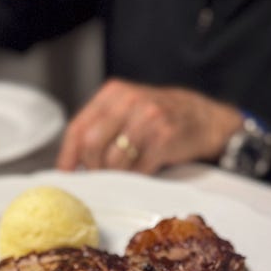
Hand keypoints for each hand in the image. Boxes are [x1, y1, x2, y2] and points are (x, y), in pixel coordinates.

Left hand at [56, 79, 242, 173]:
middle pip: (91, 145)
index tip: (65, 175)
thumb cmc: (160, 118)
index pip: (78, 126)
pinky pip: (138, 170)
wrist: (205, 119)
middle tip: (100, 177)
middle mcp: (129, 101)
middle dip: (92, 168)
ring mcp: (148, 119)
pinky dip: (136, 178)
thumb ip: (101, 127)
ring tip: (125, 173)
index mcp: (113, 93)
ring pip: (113, 161)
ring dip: (115, 175)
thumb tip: (73, 162)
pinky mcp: (164, 139)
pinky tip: (143, 172)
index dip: (68, 156)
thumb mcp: (128, 109)